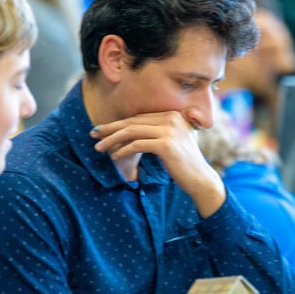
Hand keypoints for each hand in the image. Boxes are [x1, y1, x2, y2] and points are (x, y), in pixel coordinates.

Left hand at [92, 111, 225, 216]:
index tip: (103, 129)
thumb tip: (127, 130)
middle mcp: (172, 118)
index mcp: (173, 114)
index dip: (119, 123)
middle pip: (133, 122)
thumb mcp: (171, 142)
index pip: (139, 117)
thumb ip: (155, 132)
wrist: (200, 179)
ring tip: (99, 147)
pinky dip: (123, 150)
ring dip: (112, 139)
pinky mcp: (166, 144)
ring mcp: (169, 130)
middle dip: (110, 128)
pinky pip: (137, 145)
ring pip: (132, 132)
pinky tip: (114, 156)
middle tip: (93, 134)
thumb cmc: (183, 164)